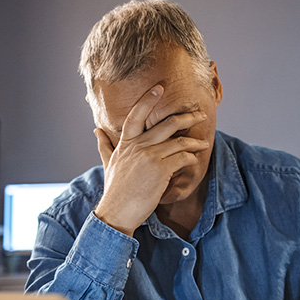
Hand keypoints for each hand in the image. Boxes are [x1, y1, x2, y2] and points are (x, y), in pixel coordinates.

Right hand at [93, 85, 209, 234]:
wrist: (117, 212)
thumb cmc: (115, 190)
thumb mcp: (108, 164)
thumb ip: (104, 145)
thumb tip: (96, 130)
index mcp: (126, 143)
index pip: (136, 114)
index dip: (148, 99)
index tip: (160, 88)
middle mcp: (138, 146)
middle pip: (167, 124)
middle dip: (187, 117)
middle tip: (200, 115)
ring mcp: (150, 157)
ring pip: (179, 141)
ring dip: (195, 141)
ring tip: (204, 143)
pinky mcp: (161, 171)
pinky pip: (182, 158)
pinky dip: (191, 158)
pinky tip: (195, 161)